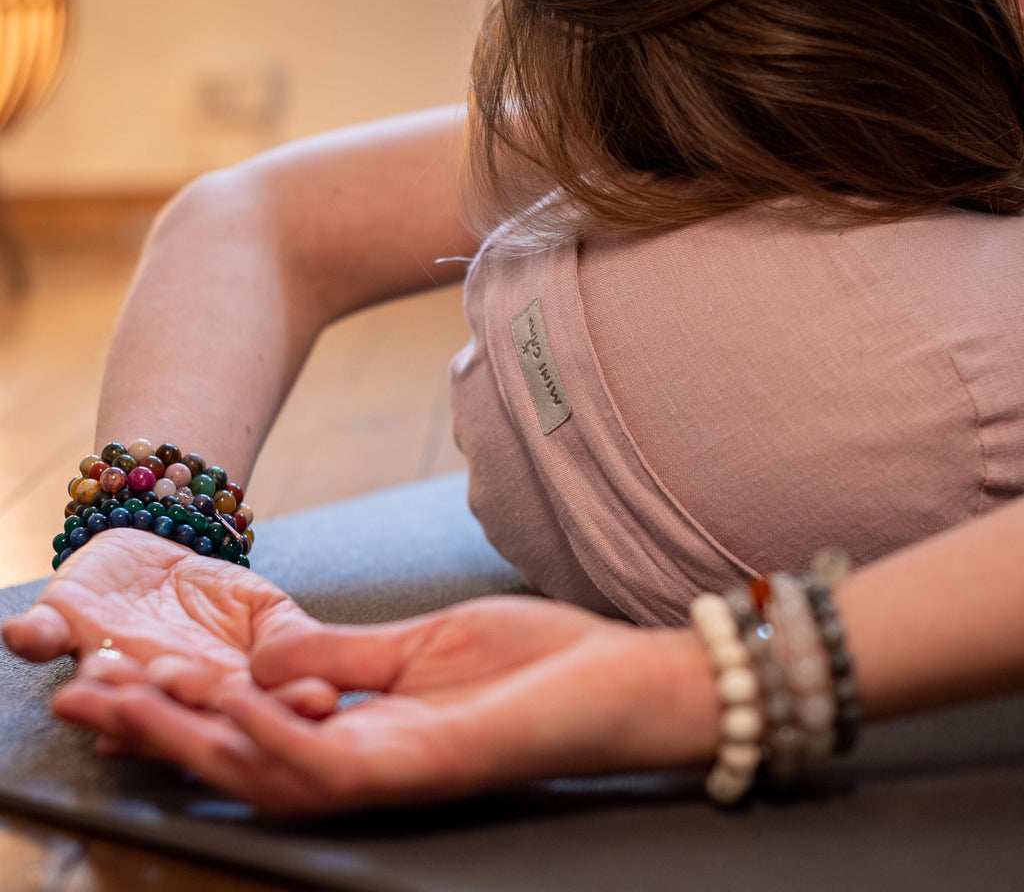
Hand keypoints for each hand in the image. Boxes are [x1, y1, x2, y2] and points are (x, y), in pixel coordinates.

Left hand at [2, 529, 333, 736]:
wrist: (163, 546)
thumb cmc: (218, 590)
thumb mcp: (266, 606)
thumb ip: (289, 636)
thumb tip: (323, 676)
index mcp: (211, 689)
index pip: (239, 711)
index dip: (265, 712)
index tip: (294, 705)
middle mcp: (154, 686)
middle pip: (162, 710)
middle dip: (164, 705)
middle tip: (177, 682)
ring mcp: (108, 660)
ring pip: (101, 685)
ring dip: (97, 684)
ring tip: (96, 675)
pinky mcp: (64, 626)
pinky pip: (42, 636)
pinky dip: (30, 635)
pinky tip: (22, 634)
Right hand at [72, 596, 719, 813]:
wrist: (623, 678)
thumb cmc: (535, 659)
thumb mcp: (427, 642)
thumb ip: (349, 652)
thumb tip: (270, 648)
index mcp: (364, 725)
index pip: (253, 724)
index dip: (181, 705)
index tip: (119, 670)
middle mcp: (366, 759)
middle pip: (241, 758)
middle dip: (160, 731)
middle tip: (83, 698)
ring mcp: (394, 769)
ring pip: (270, 772)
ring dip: (198, 737)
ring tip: (134, 699)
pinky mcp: (429, 765)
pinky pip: (335, 766)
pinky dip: (277, 736)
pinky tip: (235, 707)